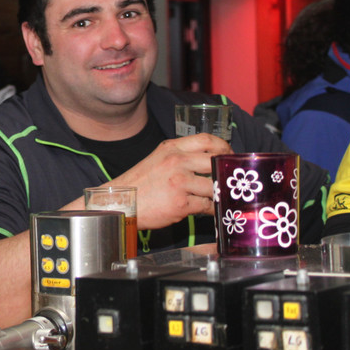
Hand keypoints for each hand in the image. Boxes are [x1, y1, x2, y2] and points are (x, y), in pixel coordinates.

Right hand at [111, 133, 227, 229]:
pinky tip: (206, 210)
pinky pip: (207, 205)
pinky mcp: (181, 203)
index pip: (207, 139)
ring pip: (214, 186)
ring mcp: (179, 182)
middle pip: (215, 161)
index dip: (223, 147)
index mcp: (171, 148)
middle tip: (229, 179)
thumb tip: (206, 162)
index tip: (228, 155)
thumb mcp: (157, 160)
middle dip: (226, 171)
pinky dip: (210, 209)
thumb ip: (179, 157)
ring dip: (218, 194)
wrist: (120, 203)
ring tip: (216, 198)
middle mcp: (176, 161)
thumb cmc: (138, 184)